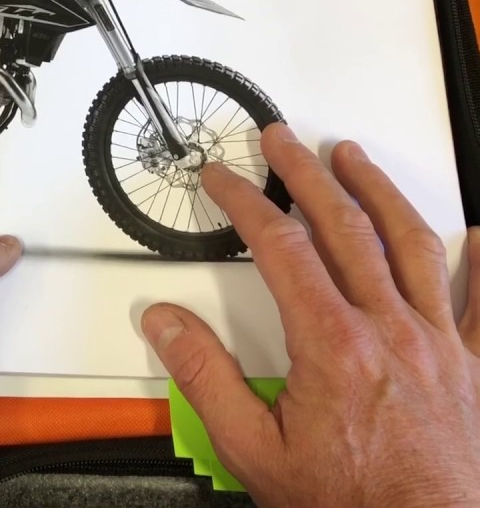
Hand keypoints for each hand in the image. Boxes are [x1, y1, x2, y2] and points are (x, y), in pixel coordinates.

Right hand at [142, 124, 479, 506]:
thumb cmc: (352, 504)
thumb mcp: (251, 450)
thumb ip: (205, 378)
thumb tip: (165, 323)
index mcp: (331, 345)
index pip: (280, 247)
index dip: (247, 201)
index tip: (226, 179)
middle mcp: (390, 332)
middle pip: (346, 228)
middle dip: (307, 174)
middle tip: (285, 141)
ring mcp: (439, 345)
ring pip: (412, 245)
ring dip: (379, 193)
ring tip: (356, 160)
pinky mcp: (475, 369)